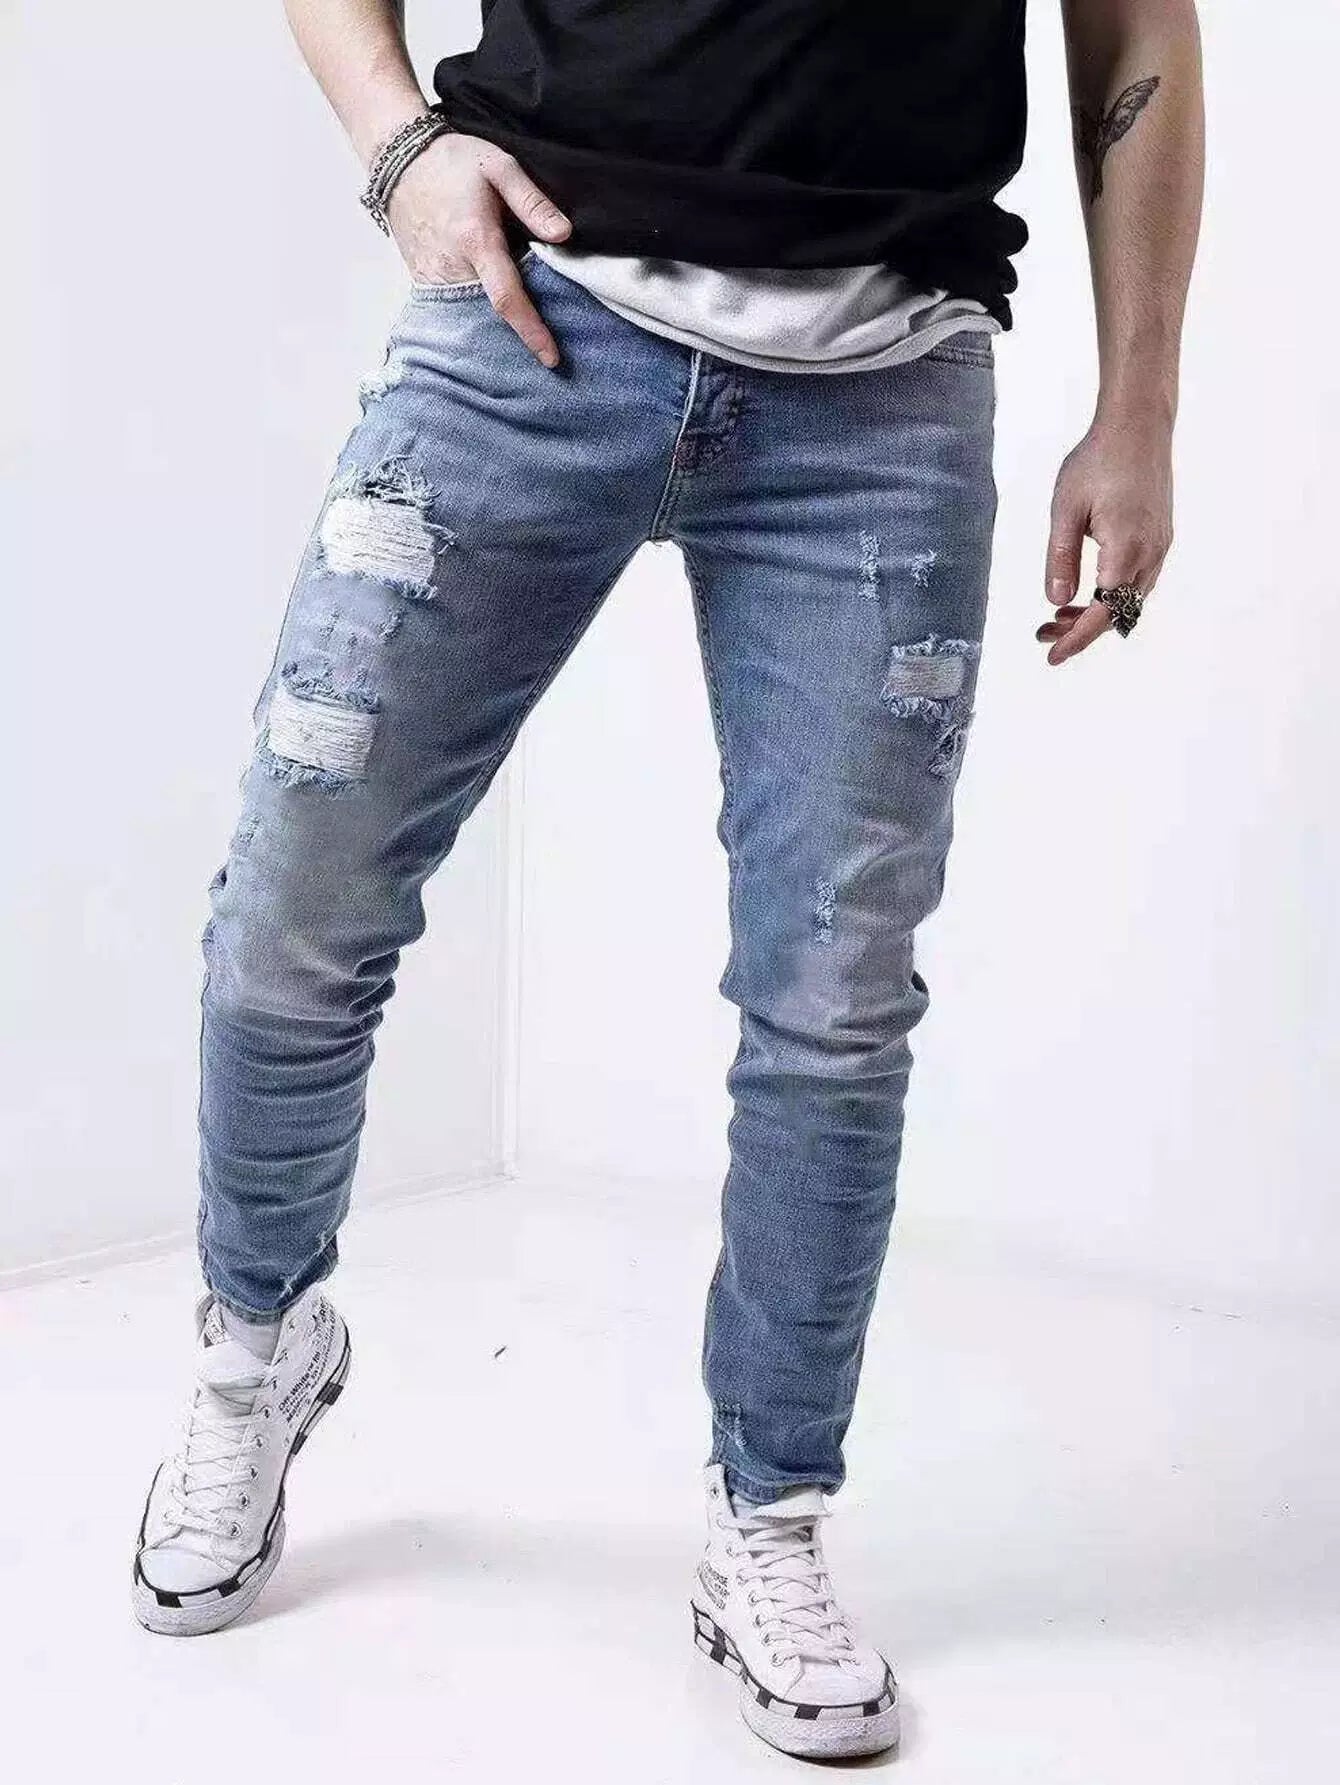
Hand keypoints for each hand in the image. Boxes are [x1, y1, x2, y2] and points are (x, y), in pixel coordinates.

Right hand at [385, 131, 571, 366]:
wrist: (400, 159)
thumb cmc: (454, 161)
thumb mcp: (500, 166)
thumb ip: (533, 202)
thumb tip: (563, 235)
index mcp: (477, 240)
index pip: (507, 298)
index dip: (531, 331)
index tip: (550, 358)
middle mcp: (453, 266)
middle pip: (491, 314)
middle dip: (516, 334)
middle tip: (546, 344)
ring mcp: (433, 276)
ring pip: (471, 314)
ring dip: (495, 326)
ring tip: (521, 328)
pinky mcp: (422, 278)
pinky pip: (452, 306)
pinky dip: (472, 312)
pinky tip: (490, 312)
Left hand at [1039, 413, 1174, 663]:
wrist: (1138, 425)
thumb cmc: (1098, 460)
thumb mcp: (1065, 510)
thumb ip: (1061, 559)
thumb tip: (1057, 602)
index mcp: (1126, 549)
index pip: (1102, 612)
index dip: (1076, 639)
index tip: (1052, 656)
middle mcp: (1150, 553)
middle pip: (1119, 613)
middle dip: (1081, 631)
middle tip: (1043, 635)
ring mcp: (1160, 546)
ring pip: (1130, 599)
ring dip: (1096, 613)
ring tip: (1057, 617)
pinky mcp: (1161, 537)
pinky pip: (1138, 581)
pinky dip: (1112, 595)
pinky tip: (1087, 591)